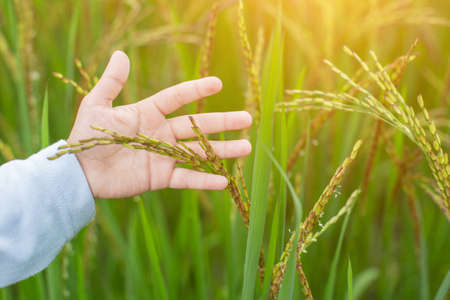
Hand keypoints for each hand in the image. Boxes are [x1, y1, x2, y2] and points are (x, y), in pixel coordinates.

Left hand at [68, 51, 251, 198]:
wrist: (79, 172)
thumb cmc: (86, 136)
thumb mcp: (97, 106)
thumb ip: (111, 83)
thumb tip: (121, 54)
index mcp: (149, 113)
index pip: (177, 98)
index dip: (196, 90)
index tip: (217, 83)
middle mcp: (161, 133)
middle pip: (197, 125)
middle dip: (222, 122)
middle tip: (247, 118)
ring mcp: (163, 156)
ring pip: (198, 152)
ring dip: (222, 151)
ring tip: (246, 148)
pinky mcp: (161, 178)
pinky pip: (186, 178)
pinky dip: (204, 181)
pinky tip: (224, 181)